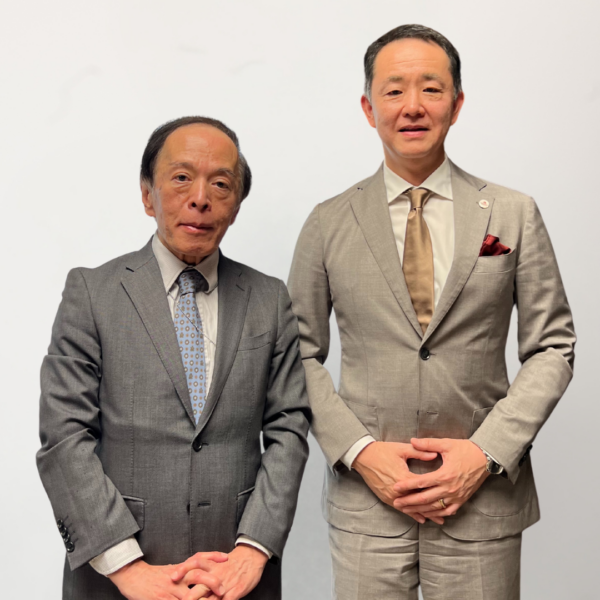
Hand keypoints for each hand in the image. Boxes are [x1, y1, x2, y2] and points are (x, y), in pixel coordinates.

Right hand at [109, 553, 227, 599]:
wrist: (133, 577)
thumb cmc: (154, 575)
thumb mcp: (172, 569)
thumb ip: (186, 571)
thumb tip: (200, 571)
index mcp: (180, 569)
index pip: (199, 559)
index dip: (213, 557)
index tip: (226, 557)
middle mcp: (176, 578)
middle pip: (197, 576)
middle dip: (212, 583)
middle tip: (223, 590)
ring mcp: (169, 591)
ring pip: (189, 596)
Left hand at [173, 545, 267, 599]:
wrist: (252, 556)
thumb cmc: (232, 561)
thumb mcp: (217, 561)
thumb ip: (204, 568)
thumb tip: (188, 577)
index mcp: (212, 564)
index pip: (195, 564)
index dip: (183, 569)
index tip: (172, 577)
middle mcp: (217, 573)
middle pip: (200, 583)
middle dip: (189, 595)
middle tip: (180, 599)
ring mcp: (226, 584)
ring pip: (211, 596)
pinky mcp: (235, 591)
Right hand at [352, 441, 439, 523]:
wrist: (363, 456)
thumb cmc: (382, 451)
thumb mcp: (402, 449)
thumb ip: (419, 452)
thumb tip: (435, 455)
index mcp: (403, 477)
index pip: (422, 487)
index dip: (435, 491)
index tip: (448, 495)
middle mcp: (397, 490)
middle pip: (418, 501)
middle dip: (433, 508)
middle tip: (447, 514)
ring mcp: (390, 496)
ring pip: (410, 508)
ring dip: (424, 513)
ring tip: (438, 519)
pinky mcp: (385, 498)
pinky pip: (401, 509)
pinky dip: (412, 514)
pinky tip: (420, 518)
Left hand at [392, 438, 488, 521]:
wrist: (486, 458)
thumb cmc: (466, 450)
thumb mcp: (446, 444)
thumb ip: (428, 444)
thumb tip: (412, 441)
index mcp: (444, 475)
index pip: (421, 482)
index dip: (407, 486)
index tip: (395, 488)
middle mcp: (450, 488)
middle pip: (425, 499)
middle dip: (409, 502)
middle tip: (396, 503)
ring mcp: (457, 496)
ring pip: (435, 507)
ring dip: (420, 510)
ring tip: (407, 510)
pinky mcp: (462, 500)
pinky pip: (447, 511)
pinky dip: (436, 514)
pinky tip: (427, 514)